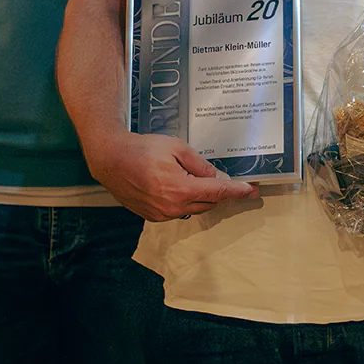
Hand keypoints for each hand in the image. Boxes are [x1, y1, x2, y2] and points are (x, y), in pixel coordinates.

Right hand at [89, 129, 259, 220]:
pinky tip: (181, 185)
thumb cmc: (143, 149)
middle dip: (220, 192)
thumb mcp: (176, 147)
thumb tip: (215, 177)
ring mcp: (161, 214)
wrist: (111, 159)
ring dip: (202, 196)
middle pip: (208, 203)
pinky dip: (186, 200)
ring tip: (198, 179)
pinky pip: (178, 211)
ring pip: (194, 208)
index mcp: (180, 188)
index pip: (218, 192)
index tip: (252, 191)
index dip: (237, 191)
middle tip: (230, 181)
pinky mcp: (152, 216)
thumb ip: (199, 164)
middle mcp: (172, 207)